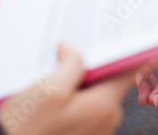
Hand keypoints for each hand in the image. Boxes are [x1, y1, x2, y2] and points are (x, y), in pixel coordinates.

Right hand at [0, 44, 129, 134]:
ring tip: (53, 74)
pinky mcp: (83, 134)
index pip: (128, 68)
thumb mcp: (48, 89)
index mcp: (104, 105)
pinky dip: (72, 97)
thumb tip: (71, 48)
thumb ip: (69, 63)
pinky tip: (51, 95)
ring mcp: (96, 129)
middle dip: (91, 64)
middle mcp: (106, 119)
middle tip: (69, 50)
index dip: (122, 48)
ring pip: (94, 92)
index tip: (114, 33)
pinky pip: (83, 107)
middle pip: (108, 79)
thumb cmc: (29, 130)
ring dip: (78, 81)